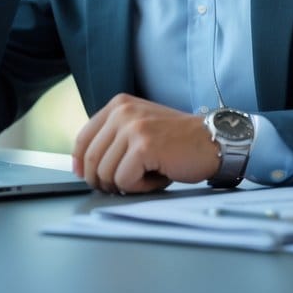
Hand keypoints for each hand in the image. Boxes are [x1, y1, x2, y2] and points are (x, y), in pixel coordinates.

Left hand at [72, 94, 220, 194]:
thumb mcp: (140, 129)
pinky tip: (158, 177)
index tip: (83, 175)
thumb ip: (114, 140)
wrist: (212, 141)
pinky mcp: (143, 146)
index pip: (83, 137)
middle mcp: (122, 112)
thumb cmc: (178, 142)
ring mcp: (132, 128)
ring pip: (106, 173)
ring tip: (149, 175)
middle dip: (103, 180)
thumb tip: (84, 166)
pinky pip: (125, 180)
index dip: (80, 162)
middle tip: (127, 184)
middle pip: (91, 159)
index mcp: (119, 105)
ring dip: (126, 184)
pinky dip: (140, 187)